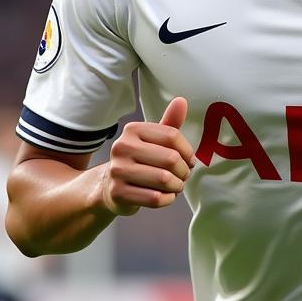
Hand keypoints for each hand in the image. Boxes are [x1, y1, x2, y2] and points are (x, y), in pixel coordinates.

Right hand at [101, 97, 194, 214]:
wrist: (111, 186)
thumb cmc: (140, 160)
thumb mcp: (154, 140)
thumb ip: (169, 123)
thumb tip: (181, 101)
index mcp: (133, 130)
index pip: (172, 136)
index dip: (188, 151)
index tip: (190, 160)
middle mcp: (122, 147)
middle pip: (171, 159)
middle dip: (184, 171)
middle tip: (184, 176)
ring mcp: (118, 170)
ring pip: (164, 179)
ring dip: (177, 186)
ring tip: (176, 186)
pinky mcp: (118, 193)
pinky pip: (155, 198)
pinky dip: (167, 199)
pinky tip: (165, 196)